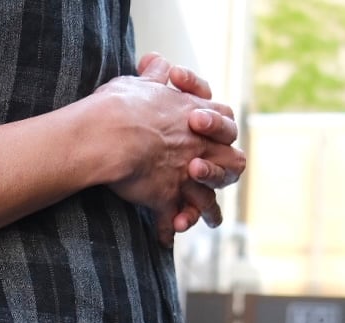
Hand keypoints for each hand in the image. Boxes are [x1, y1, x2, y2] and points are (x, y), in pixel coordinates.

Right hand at [137, 53, 244, 239]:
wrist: (112, 132)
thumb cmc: (123, 105)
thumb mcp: (141, 82)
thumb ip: (153, 76)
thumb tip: (155, 63)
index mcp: (197, 115)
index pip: (225, 118)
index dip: (216, 125)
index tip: (197, 124)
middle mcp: (199, 148)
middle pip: (232, 163)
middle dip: (222, 172)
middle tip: (202, 174)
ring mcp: (185, 176)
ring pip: (208, 200)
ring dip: (206, 212)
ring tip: (199, 221)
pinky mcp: (165, 198)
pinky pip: (171, 221)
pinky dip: (168, 230)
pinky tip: (166, 238)